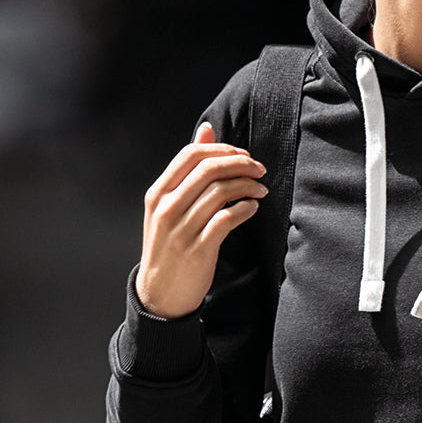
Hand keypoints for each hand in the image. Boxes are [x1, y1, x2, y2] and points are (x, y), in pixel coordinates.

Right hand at [136, 122, 267, 318]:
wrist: (161, 293)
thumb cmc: (170, 243)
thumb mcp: (170, 205)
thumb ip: (188, 169)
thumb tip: (206, 129)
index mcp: (158, 193)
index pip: (191, 155)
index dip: (222, 149)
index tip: (243, 155)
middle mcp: (166, 208)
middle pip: (209, 170)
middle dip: (240, 164)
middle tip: (259, 170)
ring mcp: (181, 228)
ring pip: (220, 192)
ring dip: (247, 187)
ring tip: (261, 190)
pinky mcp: (199, 248)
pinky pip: (227, 219)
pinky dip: (245, 209)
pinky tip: (253, 207)